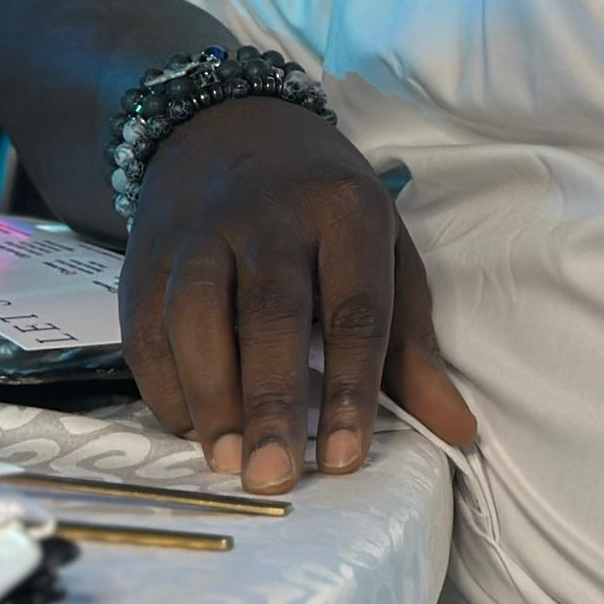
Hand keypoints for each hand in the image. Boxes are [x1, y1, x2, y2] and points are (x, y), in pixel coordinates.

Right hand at [119, 94, 476, 493]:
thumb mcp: (385, 250)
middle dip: (272, 402)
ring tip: (228, 462)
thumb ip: (412, 344)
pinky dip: (164, 385)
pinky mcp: (147, 256)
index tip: (346, 460)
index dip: (352, 388)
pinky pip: (147, 327)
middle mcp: (271, 216)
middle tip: (275, 478)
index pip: (355, 307)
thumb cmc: (325, 205)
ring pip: (196, 317)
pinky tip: (190, 427)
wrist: (230, 126)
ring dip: (210, 397)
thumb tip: (456, 428)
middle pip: (270, 314)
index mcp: (347, 210)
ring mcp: (202, 232)